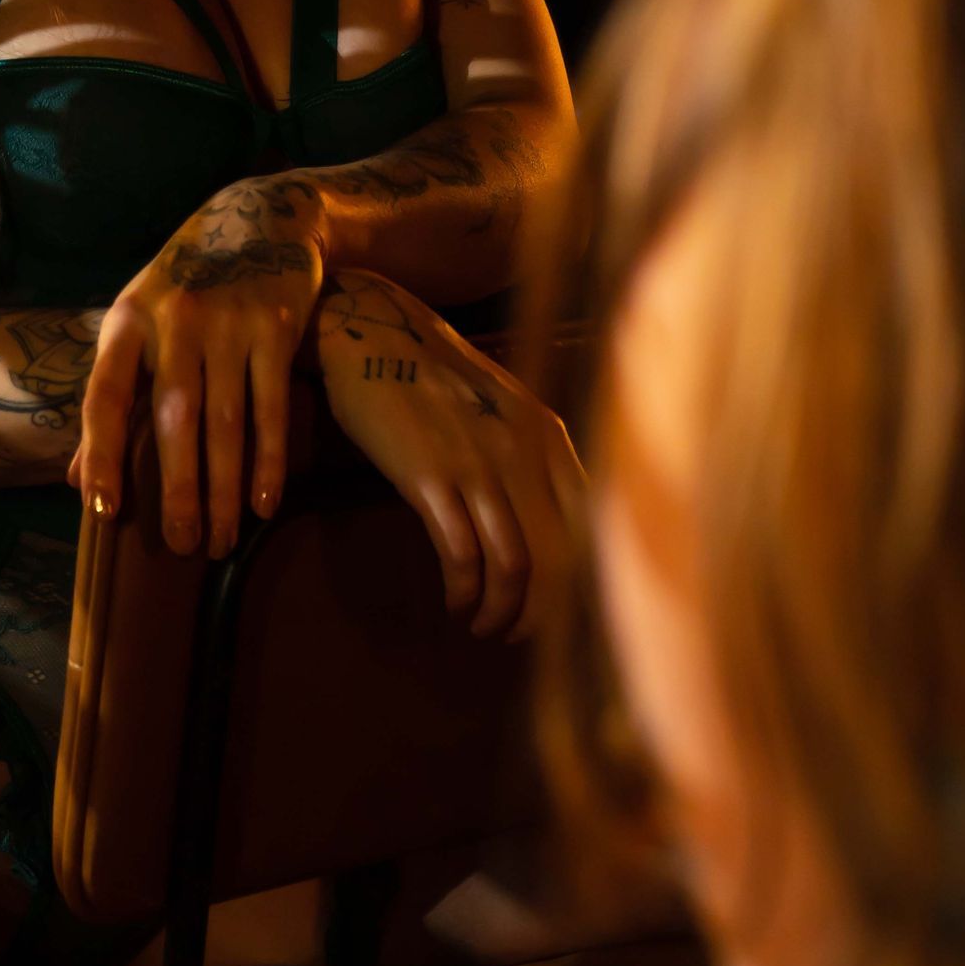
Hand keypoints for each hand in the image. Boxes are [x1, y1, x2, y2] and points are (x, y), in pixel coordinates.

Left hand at [63, 176, 326, 556]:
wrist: (258, 216)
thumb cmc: (184, 285)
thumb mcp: (136, 325)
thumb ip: (111, 396)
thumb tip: (73, 481)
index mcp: (128, 322)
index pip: (104, 396)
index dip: (99, 455)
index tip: (101, 512)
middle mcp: (175, 321)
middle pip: (173, 420)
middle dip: (178, 491)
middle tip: (182, 547)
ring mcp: (228, 322)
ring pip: (224, 422)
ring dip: (225, 489)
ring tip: (222, 541)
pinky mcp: (274, 326)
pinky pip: (271, 407)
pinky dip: (269, 460)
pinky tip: (264, 503)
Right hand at [315, 267, 585, 638]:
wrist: (372, 330)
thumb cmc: (434, 375)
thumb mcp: (501, 408)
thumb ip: (531, 457)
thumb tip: (550, 527)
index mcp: (549, 434)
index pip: (592, 527)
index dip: (583, 581)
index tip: (563, 609)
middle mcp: (525, 450)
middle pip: (560, 559)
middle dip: (544, 613)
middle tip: (520, 635)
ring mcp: (479, 463)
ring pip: (515, 567)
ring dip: (503, 612)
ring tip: (484, 625)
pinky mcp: (431, 477)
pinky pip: (462, 556)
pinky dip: (464, 593)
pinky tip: (454, 602)